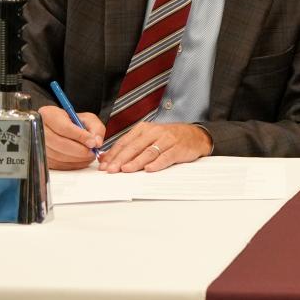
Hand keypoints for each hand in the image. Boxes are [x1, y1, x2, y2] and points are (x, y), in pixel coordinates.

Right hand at [39, 104, 103, 170]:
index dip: (80, 137)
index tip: (92, 142)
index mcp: (48, 114)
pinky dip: (72, 164)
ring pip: (58, 156)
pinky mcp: (42, 157)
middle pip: (59, 143)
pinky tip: (80, 160)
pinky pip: (57, 164)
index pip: (64, 127)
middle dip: (80, 150)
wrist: (60, 128)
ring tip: (88, 155)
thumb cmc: (72, 122)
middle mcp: (39, 129)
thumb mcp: (87, 118)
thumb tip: (96, 142)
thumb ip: (96, 128)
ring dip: (77, 159)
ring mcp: (38, 144)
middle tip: (92, 152)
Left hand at [98, 123, 212, 172]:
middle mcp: (155, 132)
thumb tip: (105, 157)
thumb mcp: (148, 138)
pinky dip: (157, 163)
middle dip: (121, 159)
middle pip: (134, 146)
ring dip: (136, 162)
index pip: (125, 142)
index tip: (104, 165)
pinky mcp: (178, 148)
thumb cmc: (169, 138)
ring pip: (148, 152)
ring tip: (126, 170)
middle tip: (111, 170)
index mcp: (144, 129)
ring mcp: (167, 140)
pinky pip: (166, 157)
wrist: (195, 135)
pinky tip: (149, 169)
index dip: (113, 154)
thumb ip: (129, 146)